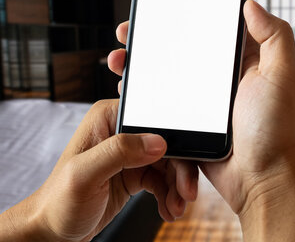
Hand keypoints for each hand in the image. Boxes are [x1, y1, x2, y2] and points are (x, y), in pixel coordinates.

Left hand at [0, 100, 197, 241]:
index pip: (154, 119)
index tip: (184, 165)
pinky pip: (163, 179)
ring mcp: (129, 153)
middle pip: (167, 143)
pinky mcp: (135, 172)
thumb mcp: (84, 175)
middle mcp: (121, 131)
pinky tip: (168, 208)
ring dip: (177, 186)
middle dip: (180, 170)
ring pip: (169, 163)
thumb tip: (158, 141)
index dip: (174, 140)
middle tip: (186, 193)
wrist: (53, 232)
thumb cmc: (58, 202)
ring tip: (176, 207)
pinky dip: (169, 194)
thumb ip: (119, 152)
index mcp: (108, 118)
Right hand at [109, 0, 294, 240]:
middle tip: (128, 34)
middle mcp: (223, 79)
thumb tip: (251, 4)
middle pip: (182, 50)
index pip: (211, 30)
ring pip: (168, 76)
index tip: (160, 6)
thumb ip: (274, 36)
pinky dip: (145, 96)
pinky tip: (127, 89)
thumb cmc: (275, 130)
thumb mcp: (282, 75)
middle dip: (153, 40)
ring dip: (143, 66)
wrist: (260, 180)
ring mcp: (205, 102)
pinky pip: (163, 105)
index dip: (185, 16)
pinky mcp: (191, 123)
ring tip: (120, 59)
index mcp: (244, 62)